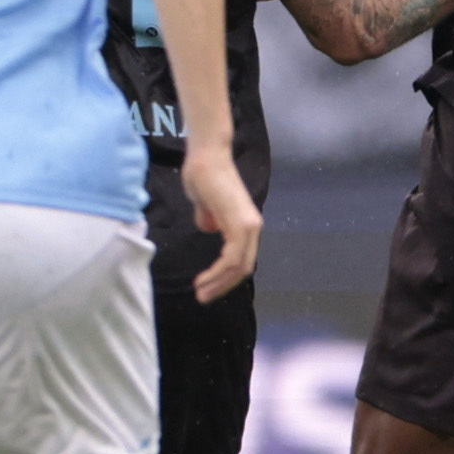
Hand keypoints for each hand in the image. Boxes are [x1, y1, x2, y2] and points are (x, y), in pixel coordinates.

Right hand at [181, 144, 263, 301]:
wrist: (206, 155)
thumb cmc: (203, 176)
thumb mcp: (205, 204)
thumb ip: (209, 217)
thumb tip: (209, 228)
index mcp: (246, 225)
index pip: (241, 261)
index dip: (225, 277)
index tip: (206, 288)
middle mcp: (252, 228)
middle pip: (243, 269)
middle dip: (223, 286)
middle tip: (203, 298)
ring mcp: (249, 225)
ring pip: (239, 267)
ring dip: (219, 283)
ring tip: (200, 292)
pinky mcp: (240, 223)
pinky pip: (233, 258)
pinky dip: (218, 273)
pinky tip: (203, 280)